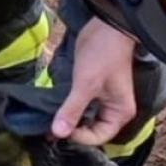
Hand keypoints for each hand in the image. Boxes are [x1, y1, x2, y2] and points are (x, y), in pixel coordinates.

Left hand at [52, 17, 137, 145]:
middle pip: (91, 130)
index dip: (79, 137)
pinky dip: (67, 109)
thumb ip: (72, 110)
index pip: (98, 137)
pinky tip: (52, 109)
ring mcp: (102, 100)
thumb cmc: (103, 56)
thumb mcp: (86, 85)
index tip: (59, 129)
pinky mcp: (91, 90)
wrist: (107, 28)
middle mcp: (113, 110)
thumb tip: (58, 133)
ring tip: (46, 122)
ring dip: (67, 120)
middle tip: (47, 129)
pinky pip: (79, 106)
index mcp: (119, 113)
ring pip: (83, 118)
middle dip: (71, 131)